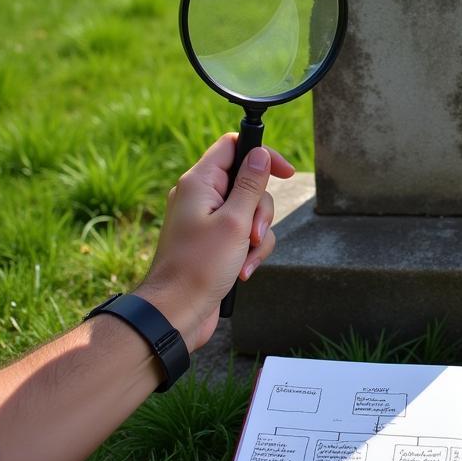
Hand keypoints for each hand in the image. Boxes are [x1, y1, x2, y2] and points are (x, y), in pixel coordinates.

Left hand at [135, 133, 294, 351]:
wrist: (176, 314)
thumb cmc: (198, 268)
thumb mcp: (235, 222)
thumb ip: (251, 185)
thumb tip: (260, 153)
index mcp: (199, 182)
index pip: (232, 146)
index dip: (261, 153)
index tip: (284, 171)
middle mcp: (201, 197)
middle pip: (248, 183)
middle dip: (261, 211)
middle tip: (253, 233)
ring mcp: (207, 221)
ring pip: (250, 213)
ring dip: (257, 237)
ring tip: (245, 260)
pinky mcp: (214, 243)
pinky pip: (244, 235)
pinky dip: (249, 252)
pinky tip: (242, 272)